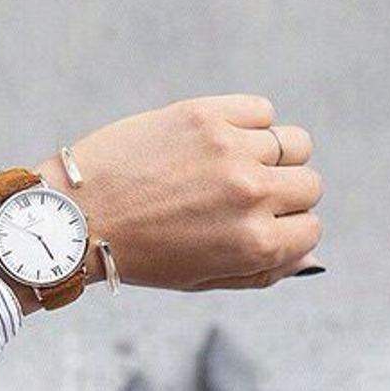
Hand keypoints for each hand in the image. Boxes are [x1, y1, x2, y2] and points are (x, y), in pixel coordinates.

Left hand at [37, 94, 322, 290]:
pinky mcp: (207, 115)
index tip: (261, 224)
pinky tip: (217, 140)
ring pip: (294, 143)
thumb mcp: (204, 280)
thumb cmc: (140, 254)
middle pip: (309, 185)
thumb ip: (263, 271)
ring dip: (271, 156)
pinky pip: (261, 110)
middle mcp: (252, 197)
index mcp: (255, 246)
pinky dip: (249, 123)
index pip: (311, 229)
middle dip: (285, 194)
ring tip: (232, 165)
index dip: (288, 229)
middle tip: (244, 196)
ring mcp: (232, 151)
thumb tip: (309, 253)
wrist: (79, 215)